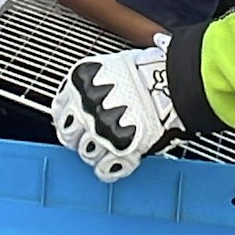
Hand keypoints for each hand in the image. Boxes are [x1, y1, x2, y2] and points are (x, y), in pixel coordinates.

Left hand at [52, 33, 184, 182]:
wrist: (174, 82)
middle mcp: (84, 108)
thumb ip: (94, 83)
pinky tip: (118, 161)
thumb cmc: (149, 70)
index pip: (60, 111)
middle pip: (70, 136)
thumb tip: (89, 93)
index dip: (70, 119)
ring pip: (87, 154)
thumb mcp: (112, 66)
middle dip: (80, 138)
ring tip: (111, 146)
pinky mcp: (120, 150)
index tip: (76, 122)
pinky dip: (111, 168)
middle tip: (94, 136)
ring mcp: (100, 131)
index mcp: (79, 83)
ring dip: (97, 152)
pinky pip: (105, 169)